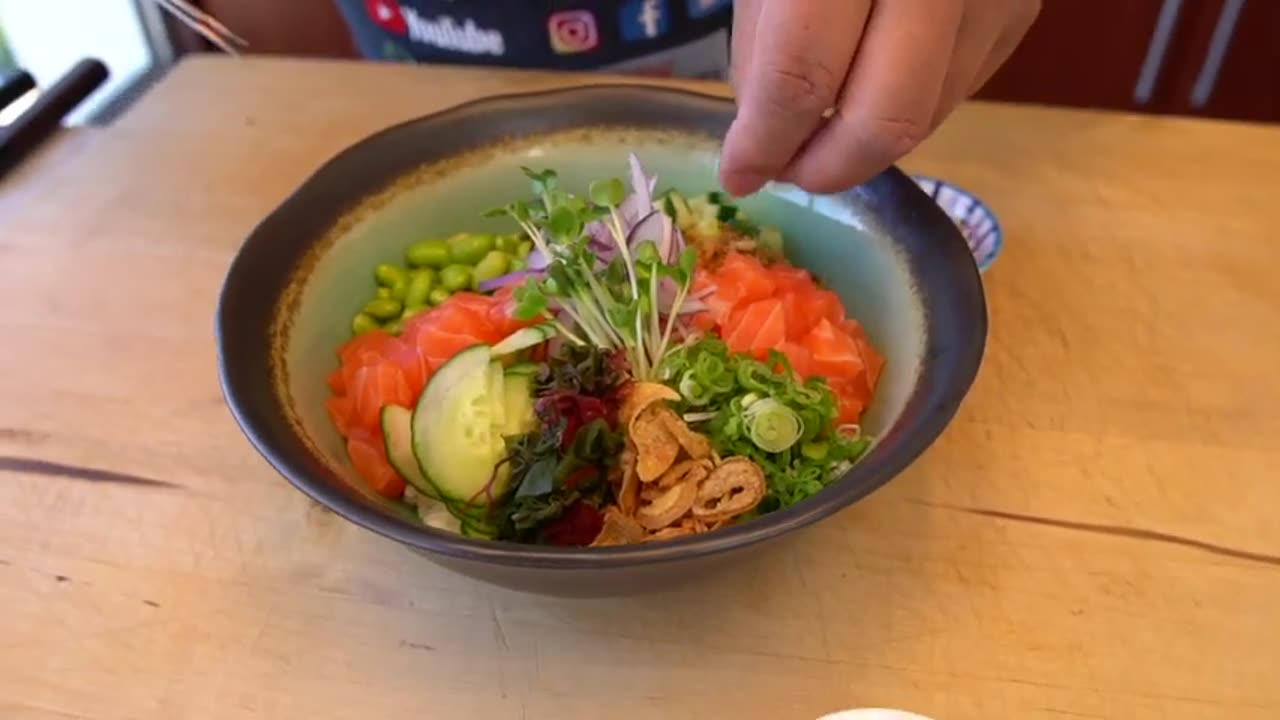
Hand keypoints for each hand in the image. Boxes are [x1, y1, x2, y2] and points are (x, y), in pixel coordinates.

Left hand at [720, 0, 1039, 195]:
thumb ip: (764, 40)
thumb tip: (763, 134)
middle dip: (827, 167)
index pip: (804, 74)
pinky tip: (870, 83)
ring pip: (929, 113)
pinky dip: (906, 106)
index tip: (738, 173)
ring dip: (864, 143)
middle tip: (789, 171)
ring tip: (820, 128)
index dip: (765, 141)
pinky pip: (959, 87)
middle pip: (888, 117)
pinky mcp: (1023, 7)